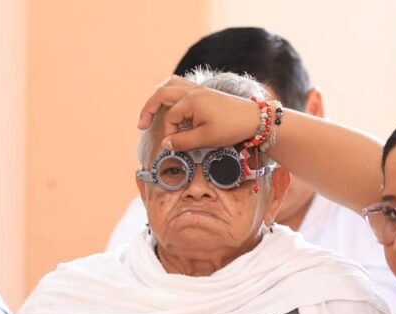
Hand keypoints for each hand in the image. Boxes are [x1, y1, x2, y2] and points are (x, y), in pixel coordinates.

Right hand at [137, 76, 260, 151]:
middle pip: (162, 95)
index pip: (170, 117)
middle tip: (141, 125)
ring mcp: (199, 89)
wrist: (255, 119)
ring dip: (159, 97)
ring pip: (171, 86)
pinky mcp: (205, 92)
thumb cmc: (232, 128)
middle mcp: (192, 91)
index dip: (169, 134)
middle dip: (149, 109)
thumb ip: (183, 141)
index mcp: (191, 101)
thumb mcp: (206, 139)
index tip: (173, 147)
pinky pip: (182, 85)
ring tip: (151, 111)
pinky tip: (170, 101)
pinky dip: (172, 91)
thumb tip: (165, 144)